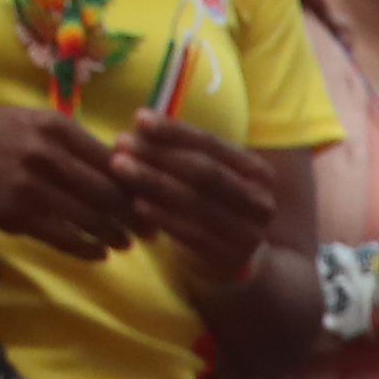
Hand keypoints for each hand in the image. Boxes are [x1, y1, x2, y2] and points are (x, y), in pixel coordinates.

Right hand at [0, 105, 137, 256]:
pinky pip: (62, 236)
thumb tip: (113, 163)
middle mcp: (47, 153)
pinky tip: (99, 254)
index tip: (152, 197)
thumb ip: (68, 140)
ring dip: (113, 234)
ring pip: (89, 216)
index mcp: (55, 126)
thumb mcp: (27, 122)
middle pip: (106, 190)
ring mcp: (32, 185)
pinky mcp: (17, 213)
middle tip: (150, 228)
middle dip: (133, 214)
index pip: (110, 158)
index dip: (136, 183)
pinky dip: (86, 248)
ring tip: (126, 243)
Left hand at [112, 116, 273, 278]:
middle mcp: (260, 201)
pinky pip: (189, 233)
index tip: (138, 117)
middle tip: (121, 142)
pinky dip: (161, 216)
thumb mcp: (211, 178)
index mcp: (258, 172)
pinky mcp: (229, 258)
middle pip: (203, 171)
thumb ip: (184, 154)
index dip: (174, 130)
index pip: (211, 144)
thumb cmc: (215, 207)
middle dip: (159, 154)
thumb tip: (140, 125)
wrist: (236, 261)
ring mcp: (247, 233)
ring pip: (193, 201)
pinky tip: (136, 204)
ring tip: (119, 166)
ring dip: (152, 181)